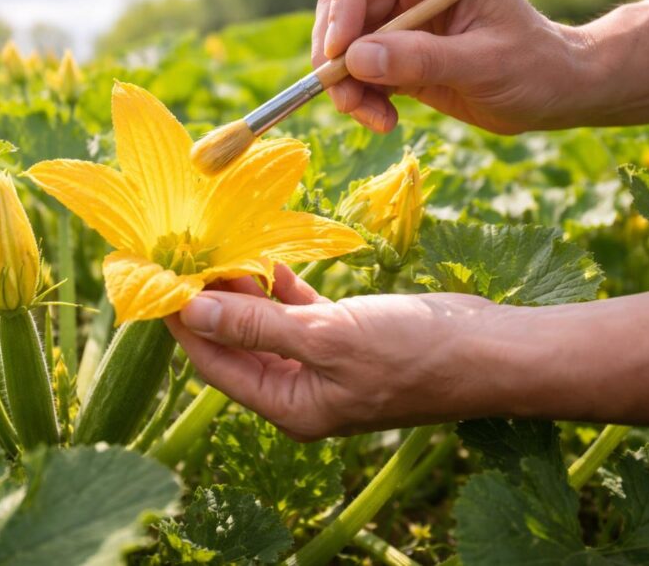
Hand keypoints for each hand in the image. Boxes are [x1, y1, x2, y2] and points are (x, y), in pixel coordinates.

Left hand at [166, 266, 648, 439]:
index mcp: (291, 406)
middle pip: (235, 342)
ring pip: (264, 322)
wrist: (490, 348)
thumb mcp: (329, 339)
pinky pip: (297, 309)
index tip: (158, 278)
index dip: (185, 322)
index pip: (215, 363)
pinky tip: (265, 252)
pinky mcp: (344, 333)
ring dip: (243, 286)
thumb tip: (193, 311)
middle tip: (183, 250)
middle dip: (210, 300)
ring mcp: (322, 360)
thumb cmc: (414, 352)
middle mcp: (300, 388)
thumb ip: (257, 326)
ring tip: (216, 243)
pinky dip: (280, 283)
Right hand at [313, 0, 648, 133]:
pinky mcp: (399, 58)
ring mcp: (405, 23)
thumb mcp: (483, 64)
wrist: (554, 95)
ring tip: (373, 118)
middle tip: (344, 90)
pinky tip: (386, 121)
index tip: (340, 47)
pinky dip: (360, 99)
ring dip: (345, 82)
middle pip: (346, 0)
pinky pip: (359, 73)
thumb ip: (422, 58)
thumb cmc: (535, 68)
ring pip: (346, 42)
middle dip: (336, 48)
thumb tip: (356, 58)